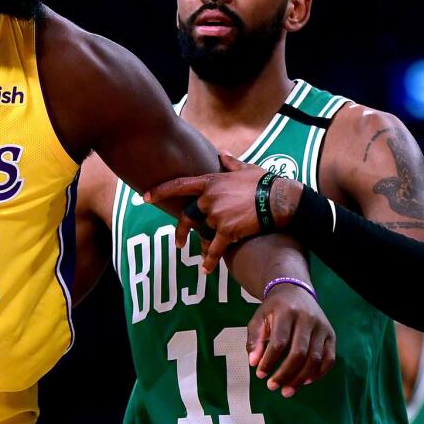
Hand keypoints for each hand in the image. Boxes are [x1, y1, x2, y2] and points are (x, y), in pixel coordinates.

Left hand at [145, 153, 300, 273]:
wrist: (279, 199)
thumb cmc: (264, 182)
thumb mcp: (246, 168)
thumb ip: (230, 163)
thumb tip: (223, 154)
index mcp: (210, 182)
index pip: (179, 185)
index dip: (160, 191)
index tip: (144, 198)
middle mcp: (209, 198)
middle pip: (188, 216)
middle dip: (181, 231)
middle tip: (178, 243)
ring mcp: (217, 215)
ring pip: (203, 232)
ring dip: (204, 245)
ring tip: (203, 256)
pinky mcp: (227, 231)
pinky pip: (214, 249)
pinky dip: (209, 260)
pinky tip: (206, 270)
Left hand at [247, 284, 335, 396]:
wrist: (295, 292)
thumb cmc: (274, 309)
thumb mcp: (259, 319)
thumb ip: (254, 340)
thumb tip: (254, 363)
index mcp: (287, 312)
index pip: (279, 342)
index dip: (269, 361)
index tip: (260, 375)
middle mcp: (308, 319)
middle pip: (299, 353)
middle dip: (285, 374)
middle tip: (273, 386)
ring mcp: (322, 327)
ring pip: (315, 359)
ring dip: (300, 378)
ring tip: (286, 390)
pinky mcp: (331, 335)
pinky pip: (329, 359)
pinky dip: (318, 374)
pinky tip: (304, 382)